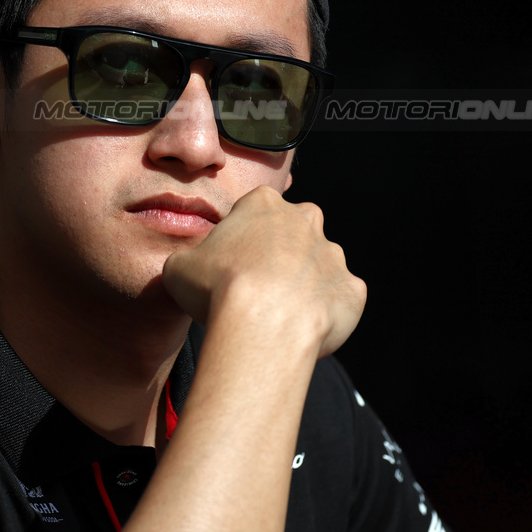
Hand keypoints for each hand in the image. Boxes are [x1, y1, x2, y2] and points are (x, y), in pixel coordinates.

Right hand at [162, 186, 365, 357]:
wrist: (262, 327)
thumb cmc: (218, 289)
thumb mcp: (179, 266)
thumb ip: (189, 260)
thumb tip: (189, 271)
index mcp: (263, 203)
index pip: (253, 209)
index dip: (240, 236)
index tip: (230, 261)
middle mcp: (305, 220)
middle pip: (292, 231)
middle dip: (278, 253)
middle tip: (255, 285)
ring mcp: (333, 254)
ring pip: (318, 265)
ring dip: (302, 283)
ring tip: (277, 312)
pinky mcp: (353, 290)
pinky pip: (339, 299)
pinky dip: (324, 311)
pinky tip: (301, 327)